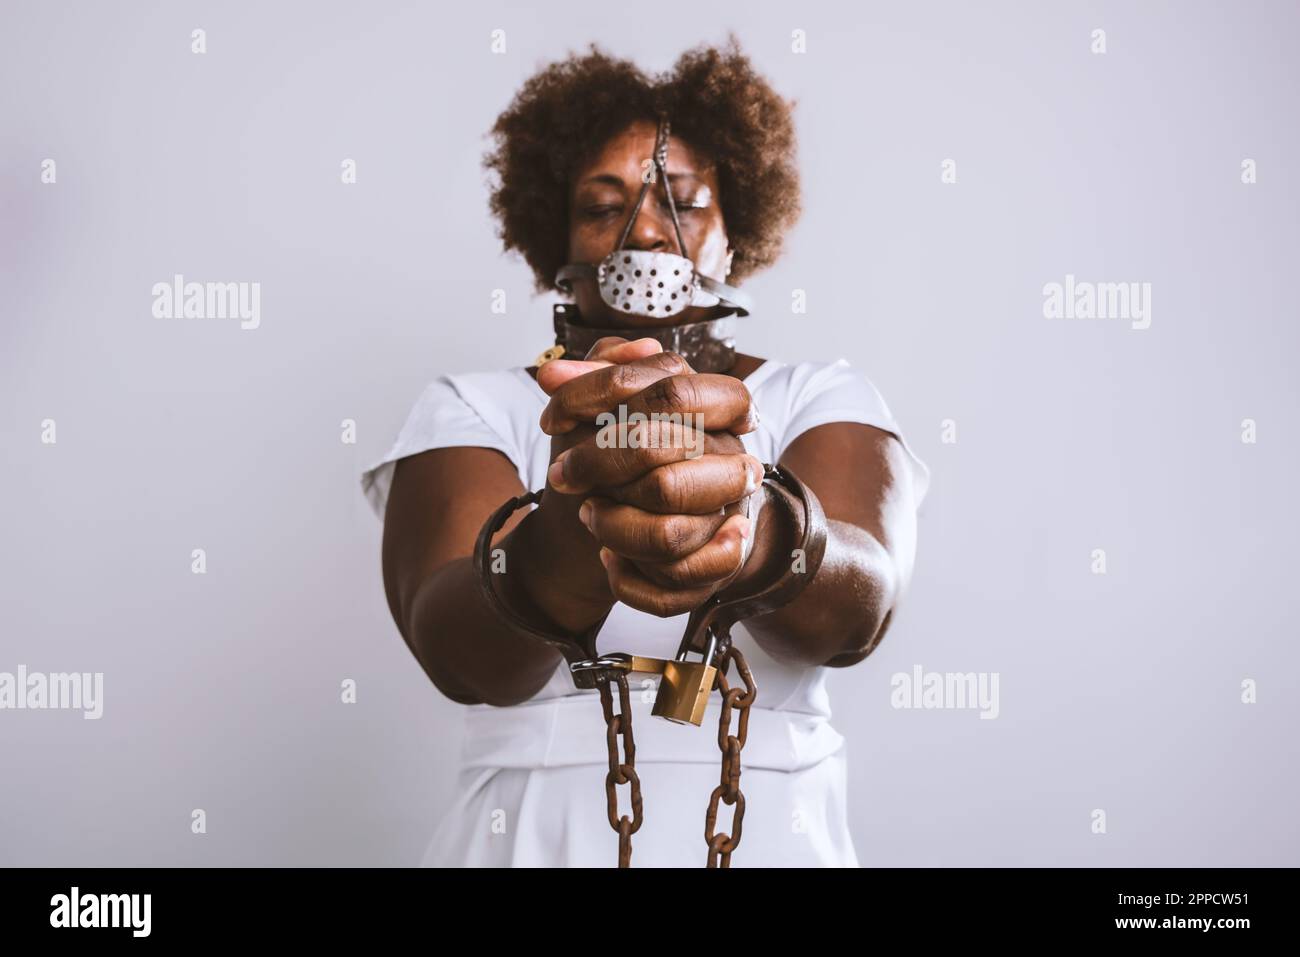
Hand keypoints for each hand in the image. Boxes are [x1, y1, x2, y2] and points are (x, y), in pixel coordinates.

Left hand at [536, 337, 764, 616]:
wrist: (643, 508)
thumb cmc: (627, 447)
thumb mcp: (611, 401)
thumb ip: (589, 373)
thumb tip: (553, 373)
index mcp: (717, 411)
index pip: (675, 392)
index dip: (603, 400)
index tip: (552, 420)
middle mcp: (732, 465)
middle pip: (665, 471)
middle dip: (597, 472)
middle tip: (563, 475)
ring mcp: (728, 520)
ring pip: (670, 536)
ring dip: (612, 528)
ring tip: (589, 513)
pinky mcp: (714, 570)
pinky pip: (673, 587)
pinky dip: (627, 578)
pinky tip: (608, 558)